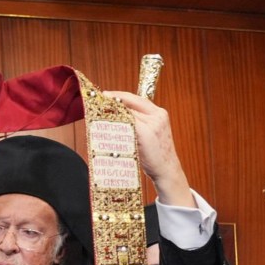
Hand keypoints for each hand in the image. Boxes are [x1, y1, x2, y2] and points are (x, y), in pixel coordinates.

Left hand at [105, 90, 193, 207]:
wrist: (166, 170)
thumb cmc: (154, 155)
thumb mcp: (149, 134)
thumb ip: (138, 123)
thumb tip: (117, 117)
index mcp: (159, 113)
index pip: (137, 99)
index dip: (120, 96)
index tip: (106, 94)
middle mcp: (158, 115)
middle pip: (132, 103)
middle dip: (114, 101)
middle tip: (98, 100)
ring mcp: (153, 124)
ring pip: (128, 113)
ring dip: (112, 111)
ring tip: (98, 111)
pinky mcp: (146, 134)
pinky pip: (128, 124)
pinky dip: (116, 122)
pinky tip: (106, 123)